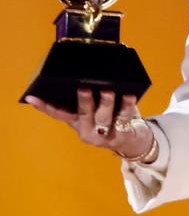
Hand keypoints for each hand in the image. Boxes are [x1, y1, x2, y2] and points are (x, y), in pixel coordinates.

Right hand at [25, 89, 152, 158]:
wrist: (128, 140)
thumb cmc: (108, 119)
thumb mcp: (93, 111)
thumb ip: (87, 100)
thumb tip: (83, 74)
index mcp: (76, 122)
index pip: (57, 113)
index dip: (44, 106)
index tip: (32, 97)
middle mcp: (86, 130)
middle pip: (83, 114)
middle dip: (83, 101)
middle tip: (84, 87)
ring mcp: (102, 135)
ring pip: (103, 117)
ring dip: (105, 103)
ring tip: (107, 91)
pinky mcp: (120, 135)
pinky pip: (124, 118)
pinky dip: (127, 106)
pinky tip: (129, 95)